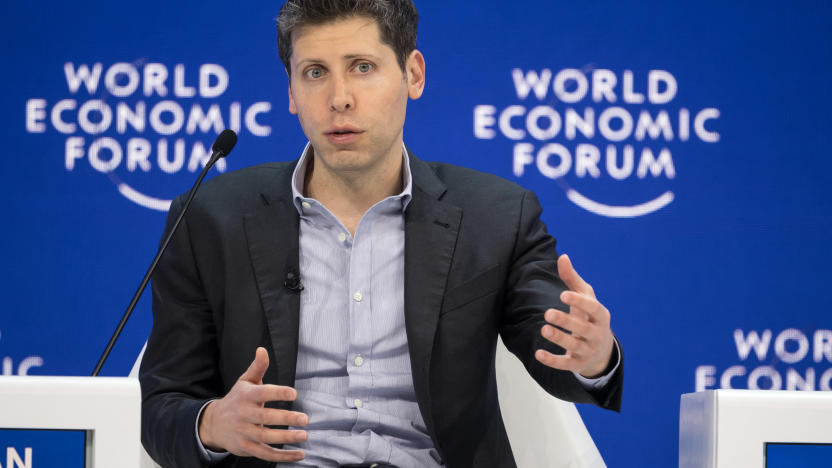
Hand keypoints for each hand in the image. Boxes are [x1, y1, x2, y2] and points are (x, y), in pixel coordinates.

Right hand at [198, 347, 308, 461]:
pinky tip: (299, 454)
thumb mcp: (245, 382)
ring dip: (286, 438)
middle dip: (286, 419)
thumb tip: (262, 349)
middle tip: (305, 419)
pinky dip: (283, 456)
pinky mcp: (246, 448)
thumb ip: (257, 367)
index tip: (294, 394)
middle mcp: (243, 414)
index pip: (262, 393)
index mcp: (246, 396)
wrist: (214, 423)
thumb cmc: (237, 399)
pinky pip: (265, 454)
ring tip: (304, 435)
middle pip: (265, 418)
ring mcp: (244, 432)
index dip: (278, 393)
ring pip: (265, 438)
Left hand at [535, 254, 614, 377]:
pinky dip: (552, 360)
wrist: (601, 351)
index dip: (579, 302)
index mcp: (600, 315)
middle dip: (565, 321)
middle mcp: (597, 334)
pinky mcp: (577, 364)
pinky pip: (565, 364)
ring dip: (558, 338)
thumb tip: (563, 257)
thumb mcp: (585, 297)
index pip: (593, 308)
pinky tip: (538, 354)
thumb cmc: (589, 316)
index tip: (563, 295)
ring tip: (543, 329)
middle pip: (582, 328)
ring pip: (573, 346)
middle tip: (547, 313)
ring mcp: (588, 350)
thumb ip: (572, 279)